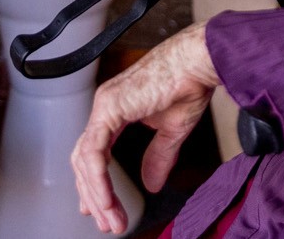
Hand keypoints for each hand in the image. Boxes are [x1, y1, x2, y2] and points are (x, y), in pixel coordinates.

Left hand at [71, 22, 220, 232]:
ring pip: (86, 160)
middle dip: (94, 195)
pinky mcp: (109, 108)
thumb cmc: (190, 82)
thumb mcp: (172, 129)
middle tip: (108, 222)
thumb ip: (158, 157)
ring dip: (97, 194)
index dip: (94, 181)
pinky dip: (98, 180)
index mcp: (117, 107)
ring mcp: (104, 106)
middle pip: (85, 160)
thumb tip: (151, 183)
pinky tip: (107, 200)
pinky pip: (94, 153)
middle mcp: (106, 106)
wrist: (199, 62)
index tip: (100, 207)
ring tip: (112, 219)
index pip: (94, 151)